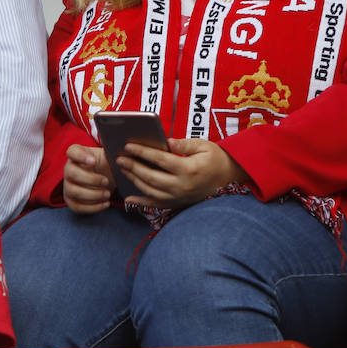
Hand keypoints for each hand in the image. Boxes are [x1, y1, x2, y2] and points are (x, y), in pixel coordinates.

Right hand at [62, 143, 113, 213]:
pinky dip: (92, 207)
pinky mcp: (71, 200)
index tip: (93, 161)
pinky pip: (77, 206)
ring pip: (74, 191)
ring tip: (107, 194)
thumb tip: (118, 146)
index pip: (72, 151)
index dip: (81, 156)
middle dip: (90, 179)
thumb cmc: (106, 165)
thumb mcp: (109, 156)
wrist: (106, 179)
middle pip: (71, 173)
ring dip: (92, 195)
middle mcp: (68, 169)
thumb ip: (111, 150)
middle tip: (106, 181)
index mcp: (77, 154)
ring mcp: (68, 185)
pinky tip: (105, 204)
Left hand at [118, 139, 247, 210]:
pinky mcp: (177, 203)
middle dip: (133, 167)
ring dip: (134, 180)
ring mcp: (179, 197)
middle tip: (119, 158)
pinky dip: (141, 203)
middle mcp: (182, 186)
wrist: (227, 177)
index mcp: (189, 169)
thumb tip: (165, 142)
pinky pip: (156, 205)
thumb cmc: (214, 158)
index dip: (143, 152)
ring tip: (123, 169)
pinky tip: (128, 199)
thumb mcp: (203, 145)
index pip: (160, 159)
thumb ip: (183, 144)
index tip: (128, 146)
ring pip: (151, 191)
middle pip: (151, 176)